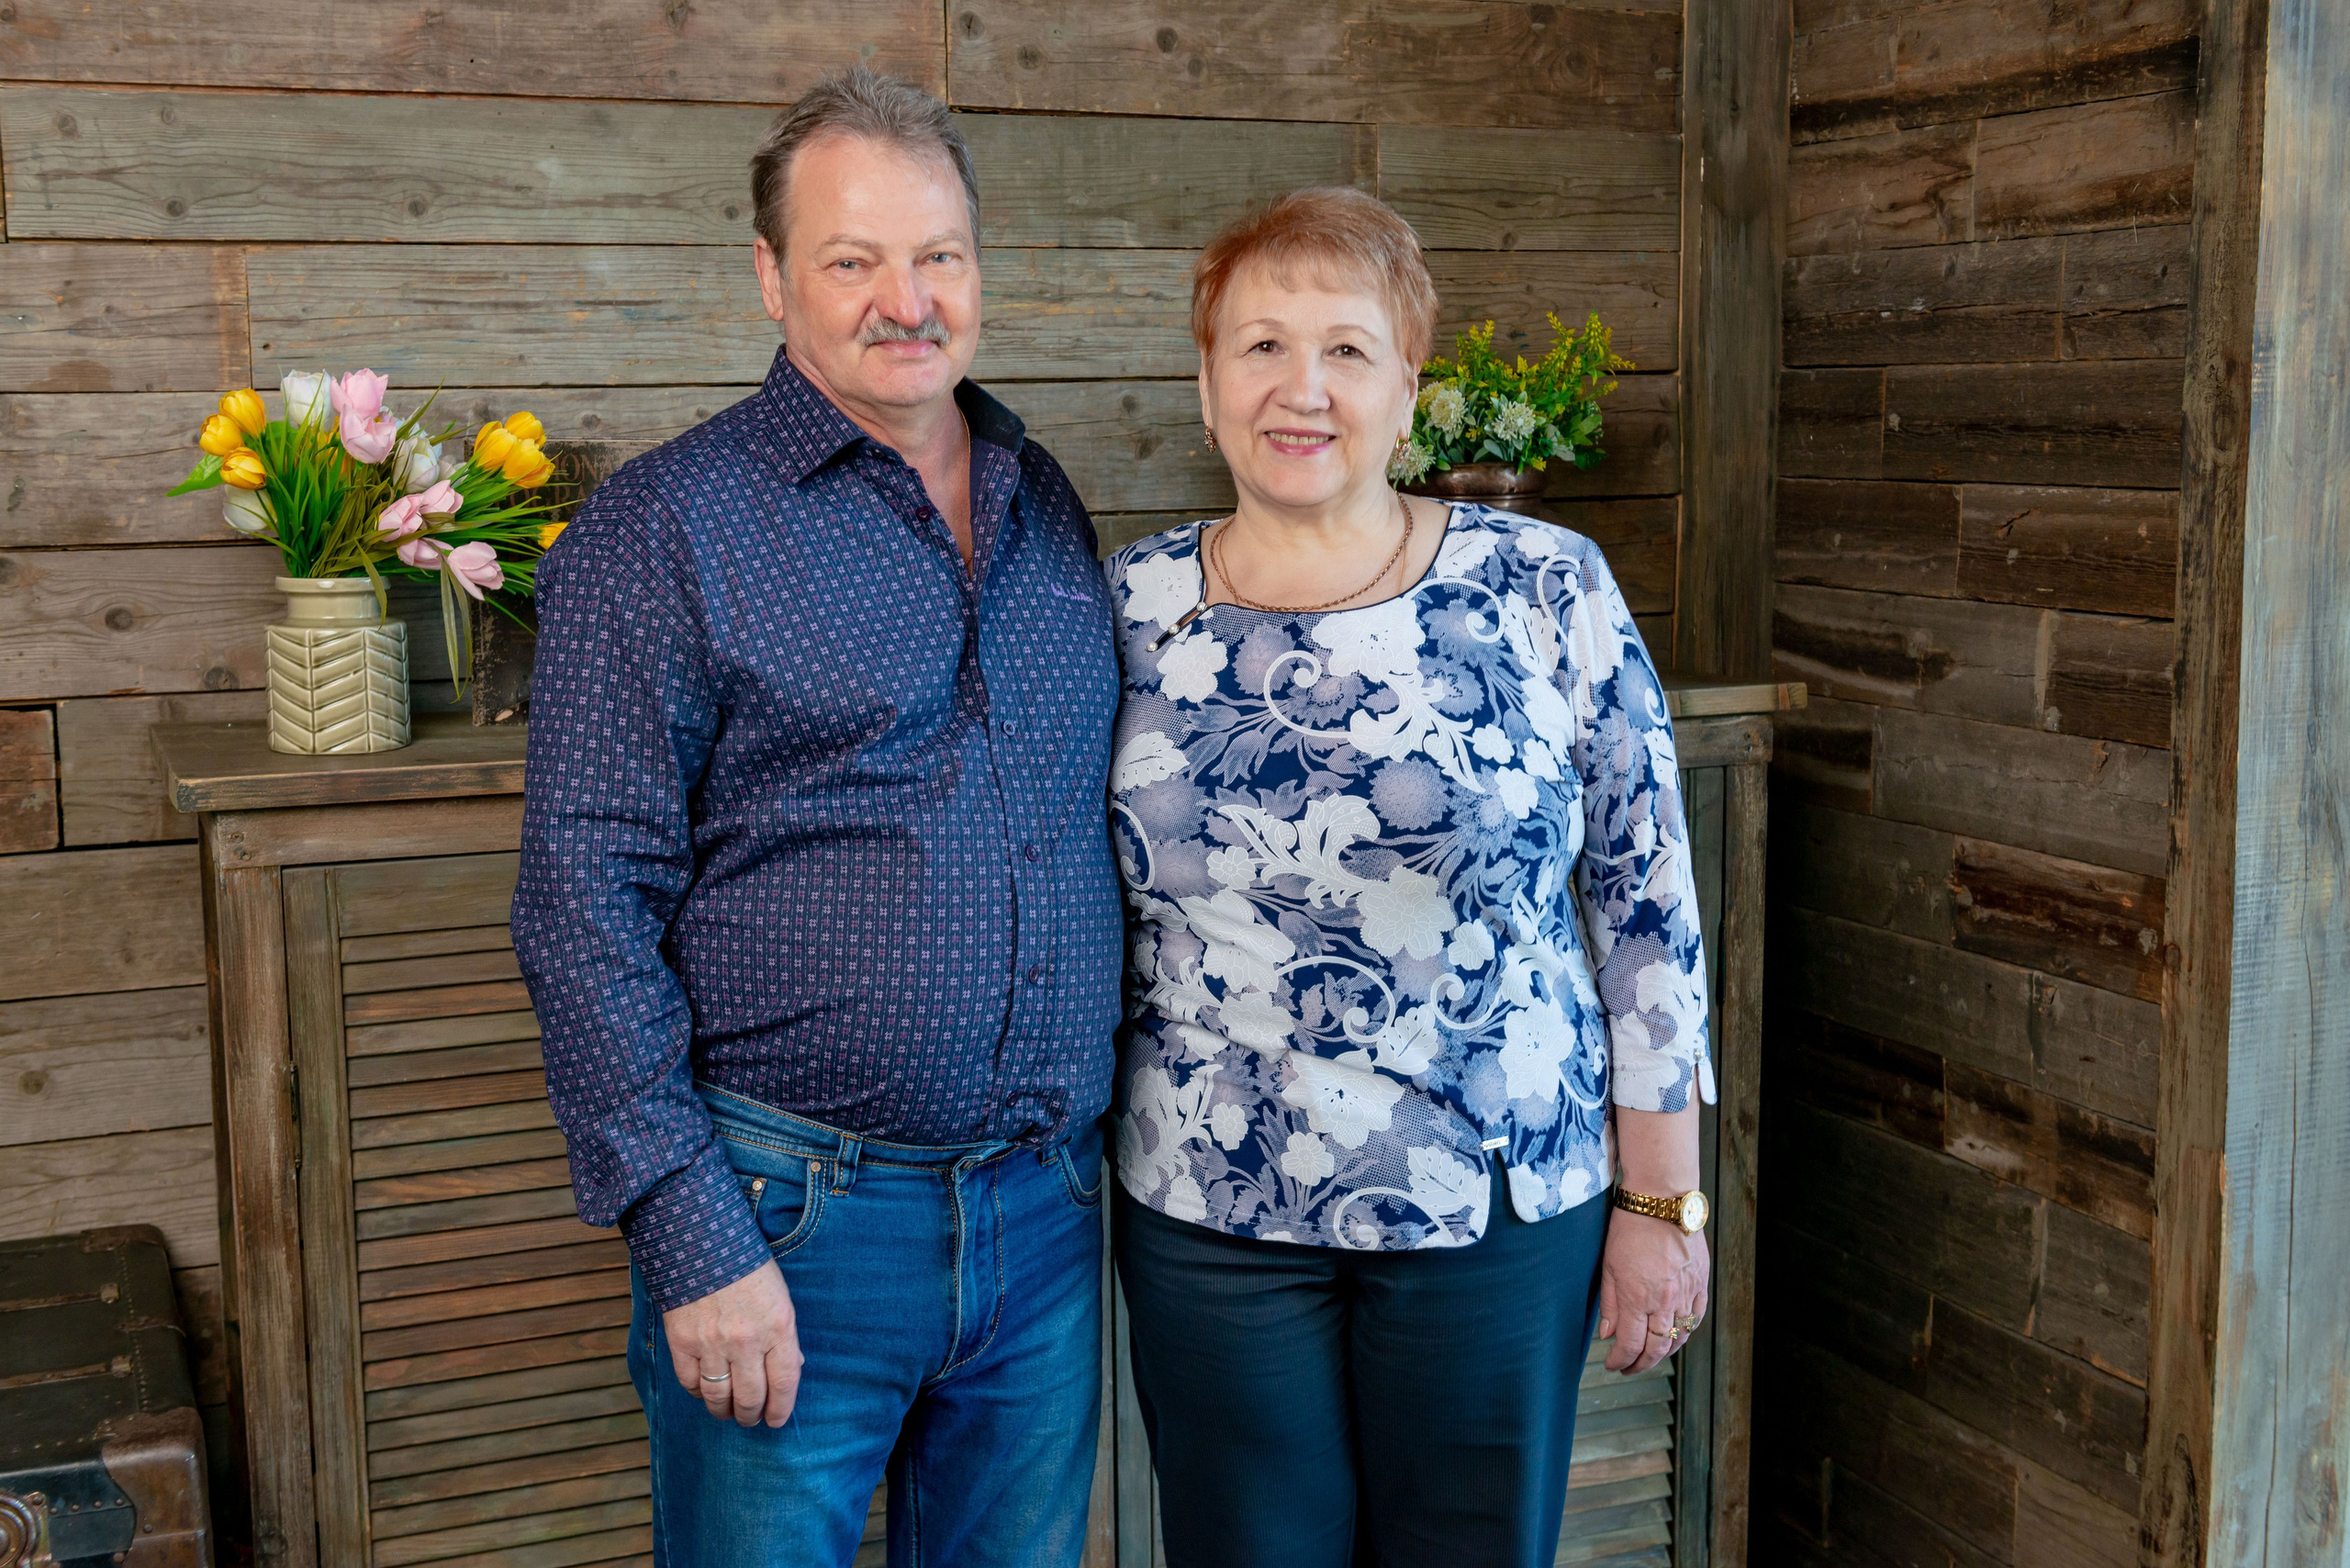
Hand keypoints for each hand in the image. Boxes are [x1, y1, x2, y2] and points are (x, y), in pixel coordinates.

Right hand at [660, 1260, 803, 1426]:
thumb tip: (790, 1369)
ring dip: (724, 1411)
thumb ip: (783, 1336)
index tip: (777, 1420)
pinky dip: (698, 1393)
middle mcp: (746, 1340)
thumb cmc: (747, 1267)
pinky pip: (690, 1383)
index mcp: (778, 1326)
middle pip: (750, 1398)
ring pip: (718, 1397)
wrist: (703, 1241)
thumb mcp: (779, 1297)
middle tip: (750, 1418)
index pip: (784, 1384)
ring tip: (727, 1412)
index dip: (781, 1409)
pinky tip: (704, 1390)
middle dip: (751, 1415)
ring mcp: (712, 1343)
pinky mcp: (682, 1342)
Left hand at [1595, 1206, 1709, 1375]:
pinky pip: (1697, 1317)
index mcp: (1637, 1297)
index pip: (1630, 1344)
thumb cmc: (1630, 1228)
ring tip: (1651, 1355)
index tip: (1613, 1364)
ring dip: (1664, 1352)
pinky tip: (1676, 1334)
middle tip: (1630, 1367)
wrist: (1662, 1201)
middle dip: (1641, 1364)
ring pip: (1679, 1337)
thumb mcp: (1609, 1265)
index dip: (1620, 1360)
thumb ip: (1610, 1304)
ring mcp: (1686, 1293)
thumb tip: (1608, 1334)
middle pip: (1656, 1348)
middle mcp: (1664, 1301)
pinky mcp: (1700, 1283)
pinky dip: (1687, 1331)